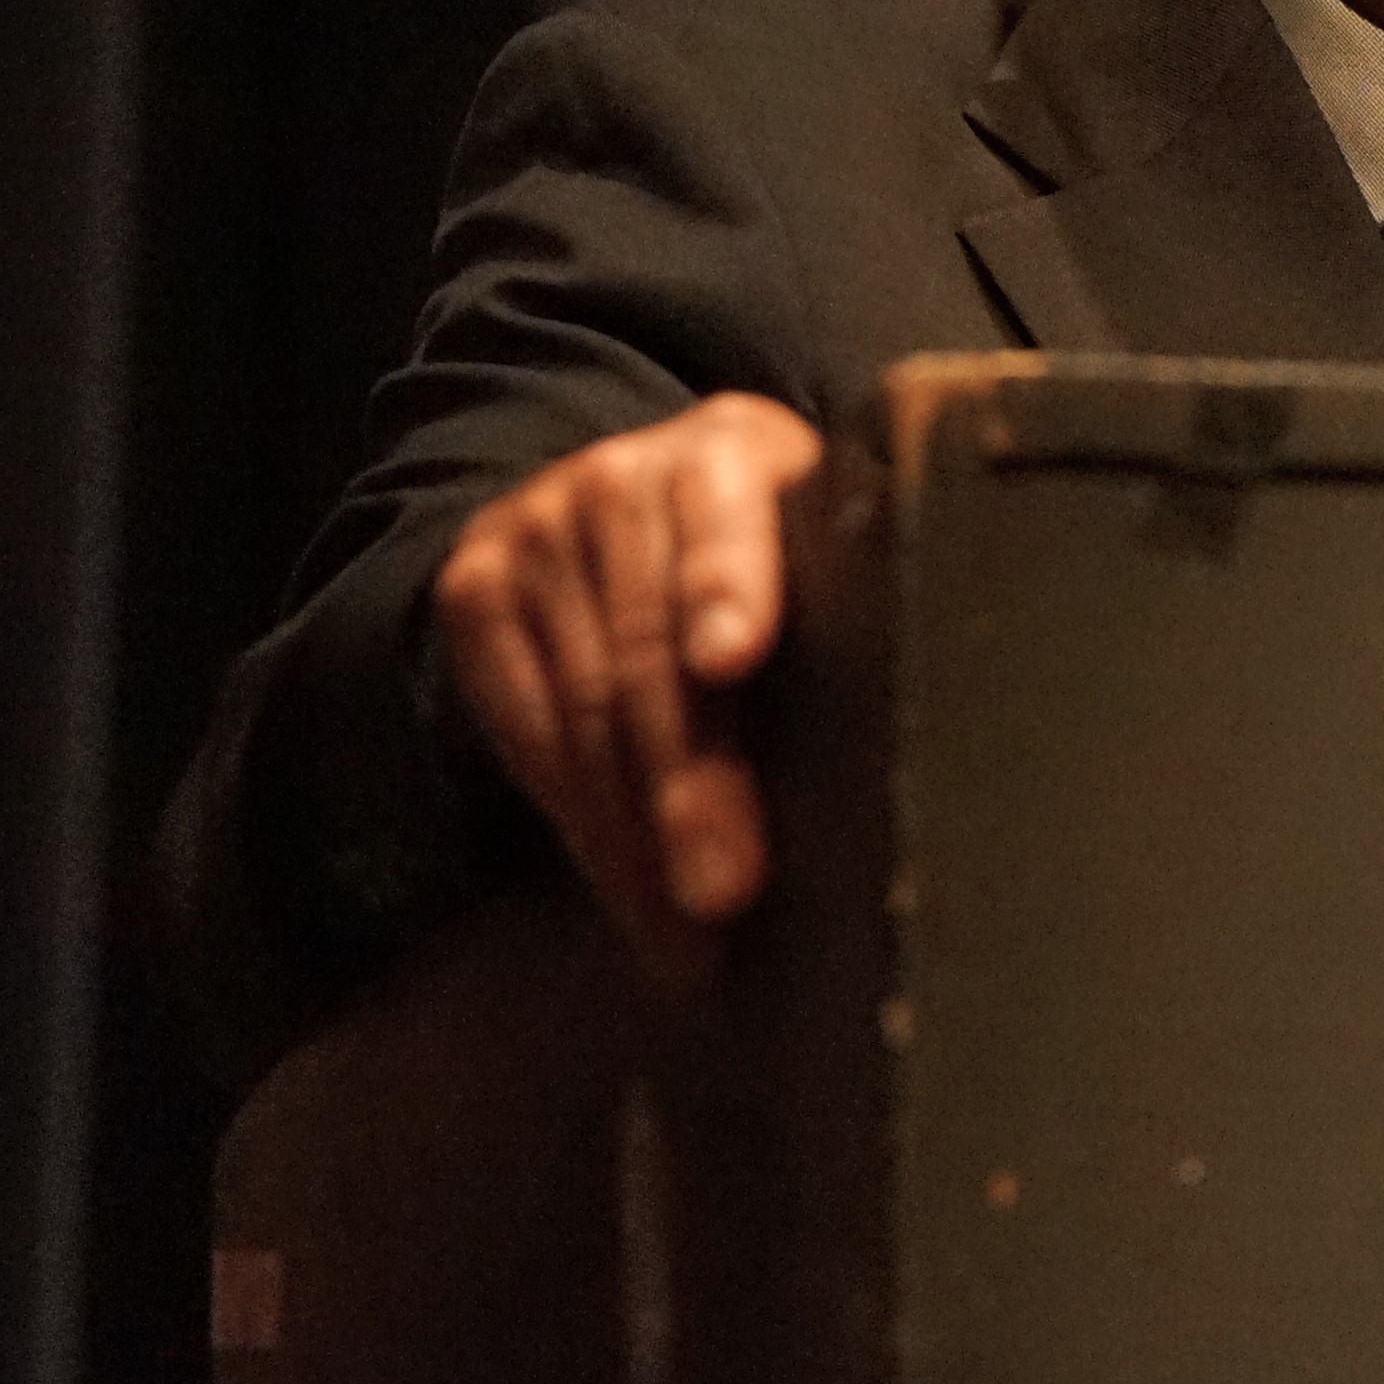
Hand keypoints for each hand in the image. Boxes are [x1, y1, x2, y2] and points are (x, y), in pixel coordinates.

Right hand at [433, 392, 822, 977]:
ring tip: (688, 935)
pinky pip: (528, 734)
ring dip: (638, 839)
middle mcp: (625, 474)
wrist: (622, 498)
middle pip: (649, 647)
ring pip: (587, 710)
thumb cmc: (765, 550)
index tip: (732, 657)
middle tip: (724, 891)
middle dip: (689, 784)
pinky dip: (585, 827)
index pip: (728, 517)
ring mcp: (537, 529)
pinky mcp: (475, 591)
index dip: (729, 585)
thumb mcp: (810, 543)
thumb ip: (843, 606)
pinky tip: (631, 893)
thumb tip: (908, 744)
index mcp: (736, 448)